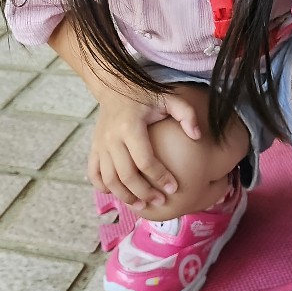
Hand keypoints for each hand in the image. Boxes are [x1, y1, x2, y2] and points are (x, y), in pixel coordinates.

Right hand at [90, 90, 201, 210]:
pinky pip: (94, 173)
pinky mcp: (94, 147)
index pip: (145, 160)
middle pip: (126, 175)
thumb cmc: (146, 94)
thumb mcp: (169, 98)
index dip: (160, 177)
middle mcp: (112, 138)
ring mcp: (100, 144)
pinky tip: (117, 193)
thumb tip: (197, 136)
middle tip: (161, 201)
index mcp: (130, 127)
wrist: (115, 85)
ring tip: (142, 205)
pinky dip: (102, 187)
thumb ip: (186, 115)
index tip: (173, 188)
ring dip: (125, 196)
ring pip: (109, 179)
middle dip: (144, 193)